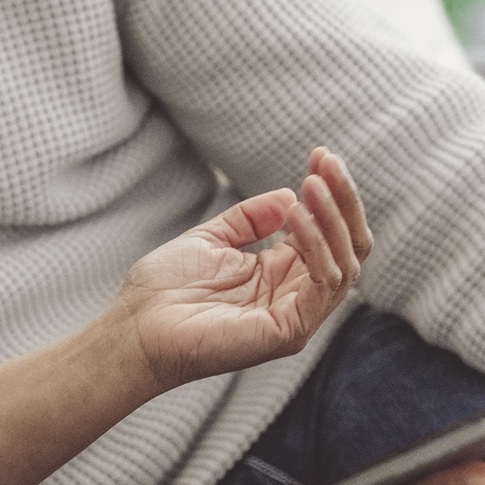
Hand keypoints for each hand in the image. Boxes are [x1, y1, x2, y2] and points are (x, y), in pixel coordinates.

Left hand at [115, 147, 372, 393]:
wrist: (135, 328)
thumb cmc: (165, 290)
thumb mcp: (212, 239)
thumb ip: (250, 219)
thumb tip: (289, 196)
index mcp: (283, 275)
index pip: (329, 232)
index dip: (331, 192)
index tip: (320, 154)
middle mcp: (297, 296)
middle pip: (350, 246)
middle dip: (344, 200)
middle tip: (328, 161)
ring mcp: (297, 316)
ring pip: (346, 264)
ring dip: (333, 217)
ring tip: (312, 183)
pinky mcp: (290, 331)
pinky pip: (324, 284)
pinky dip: (317, 245)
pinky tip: (296, 215)